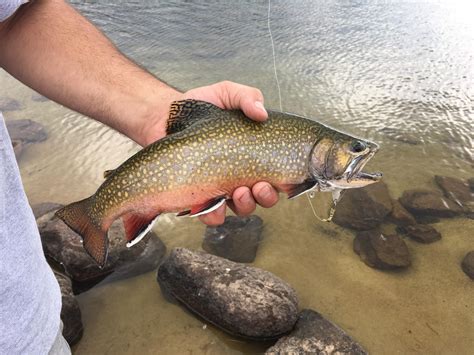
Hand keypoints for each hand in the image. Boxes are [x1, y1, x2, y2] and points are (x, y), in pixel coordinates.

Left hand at [143, 81, 278, 225]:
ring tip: (239, 191)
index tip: (282, 179)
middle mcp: (242, 175)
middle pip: (264, 197)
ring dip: (246, 205)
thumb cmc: (199, 107)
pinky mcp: (199, 196)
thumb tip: (261, 112)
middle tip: (260, 185)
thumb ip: (247, 97)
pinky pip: (211, 214)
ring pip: (242, 208)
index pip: (278, 175)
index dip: (285, 182)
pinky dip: (214, 214)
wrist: (164, 116)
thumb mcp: (227, 93)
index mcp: (254, 155)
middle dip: (267, 196)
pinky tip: (213, 203)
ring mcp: (221, 187)